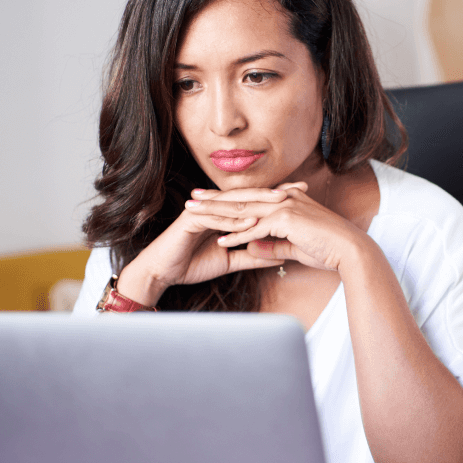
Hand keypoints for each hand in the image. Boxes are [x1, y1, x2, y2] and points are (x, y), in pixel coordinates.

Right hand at [121, 187, 290, 302]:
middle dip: (271, 193)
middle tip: (296, 190)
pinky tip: (251, 221)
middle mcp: (213, 208)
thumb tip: (279, 257)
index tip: (301, 197)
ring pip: (233, 203)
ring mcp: (202, 211)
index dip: (275, 199)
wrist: (162, 272)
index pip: (252, 202)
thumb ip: (252, 256)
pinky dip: (234, 220)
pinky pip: (216, 218)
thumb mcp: (229, 261)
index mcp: (222, 214)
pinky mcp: (191, 220)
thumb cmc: (191, 264)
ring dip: (257, 202)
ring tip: (279, 201)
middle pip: (247, 197)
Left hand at [187, 181, 361, 272]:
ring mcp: (285, 206)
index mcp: (287, 199)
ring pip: (244, 209)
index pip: (251, 198)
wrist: (350, 250)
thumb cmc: (329, 249)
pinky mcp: (287, 220)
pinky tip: (221, 241)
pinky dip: (238, 235)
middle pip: (242, 198)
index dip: (228, 200)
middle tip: (191, 199)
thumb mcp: (295, 246)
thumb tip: (254, 247)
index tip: (208, 201)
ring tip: (195, 215)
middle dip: (214, 200)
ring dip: (217, 214)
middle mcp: (285, 198)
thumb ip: (274, 244)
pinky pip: (257, 228)